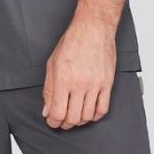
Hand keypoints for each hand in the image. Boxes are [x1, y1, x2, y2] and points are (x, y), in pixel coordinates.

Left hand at [41, 14, 116, 129]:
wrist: (93, 29)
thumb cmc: (72, 42)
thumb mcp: (52, 63)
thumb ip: (49, 89)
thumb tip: (47, 110)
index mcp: (64, 79)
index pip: (57, 113)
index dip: (53, 121)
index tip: (52, 120)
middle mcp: (80, 84)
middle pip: (73, 118)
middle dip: (65, 124)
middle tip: (62, 121)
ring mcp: (95, 85)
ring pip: (88, 116)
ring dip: (79, 121)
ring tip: (74, 116)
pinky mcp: (107, 83)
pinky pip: (103, 109)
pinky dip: (95, 116)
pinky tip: (89, 111)